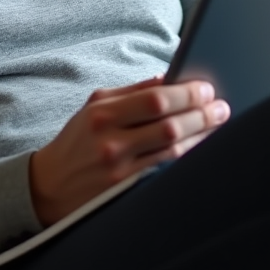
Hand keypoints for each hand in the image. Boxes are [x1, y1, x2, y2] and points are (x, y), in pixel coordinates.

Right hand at [29, 76, 228, 226]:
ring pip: (173, 150)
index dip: (186, 93)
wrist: (49, 186)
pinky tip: (201, 147)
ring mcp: (120, 168)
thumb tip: (166, 78)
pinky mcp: (126, 190)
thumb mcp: (94, 107)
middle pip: (169, 125)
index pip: (155, 99)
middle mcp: (111, 140)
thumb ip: (130, 92)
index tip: (206, 88)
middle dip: (201, 114)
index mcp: (102, 112)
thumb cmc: (76, 141)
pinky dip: (187, 157)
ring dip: (201, 135)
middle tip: (220, 107)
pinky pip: (166, 170)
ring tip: (218, 124)